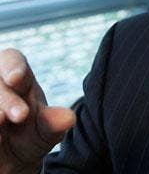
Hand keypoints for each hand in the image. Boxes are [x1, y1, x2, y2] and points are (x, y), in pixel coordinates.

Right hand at [0, 49, 75, 173]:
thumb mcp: (44, 131)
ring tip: (0, 135)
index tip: (17, 78)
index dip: (13, 66)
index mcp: (18, 77)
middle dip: (5, 99)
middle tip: (20, 116)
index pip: (12, 59)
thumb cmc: (30, 136)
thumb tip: (69, 118)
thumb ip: (53, 123)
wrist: (12, 162)